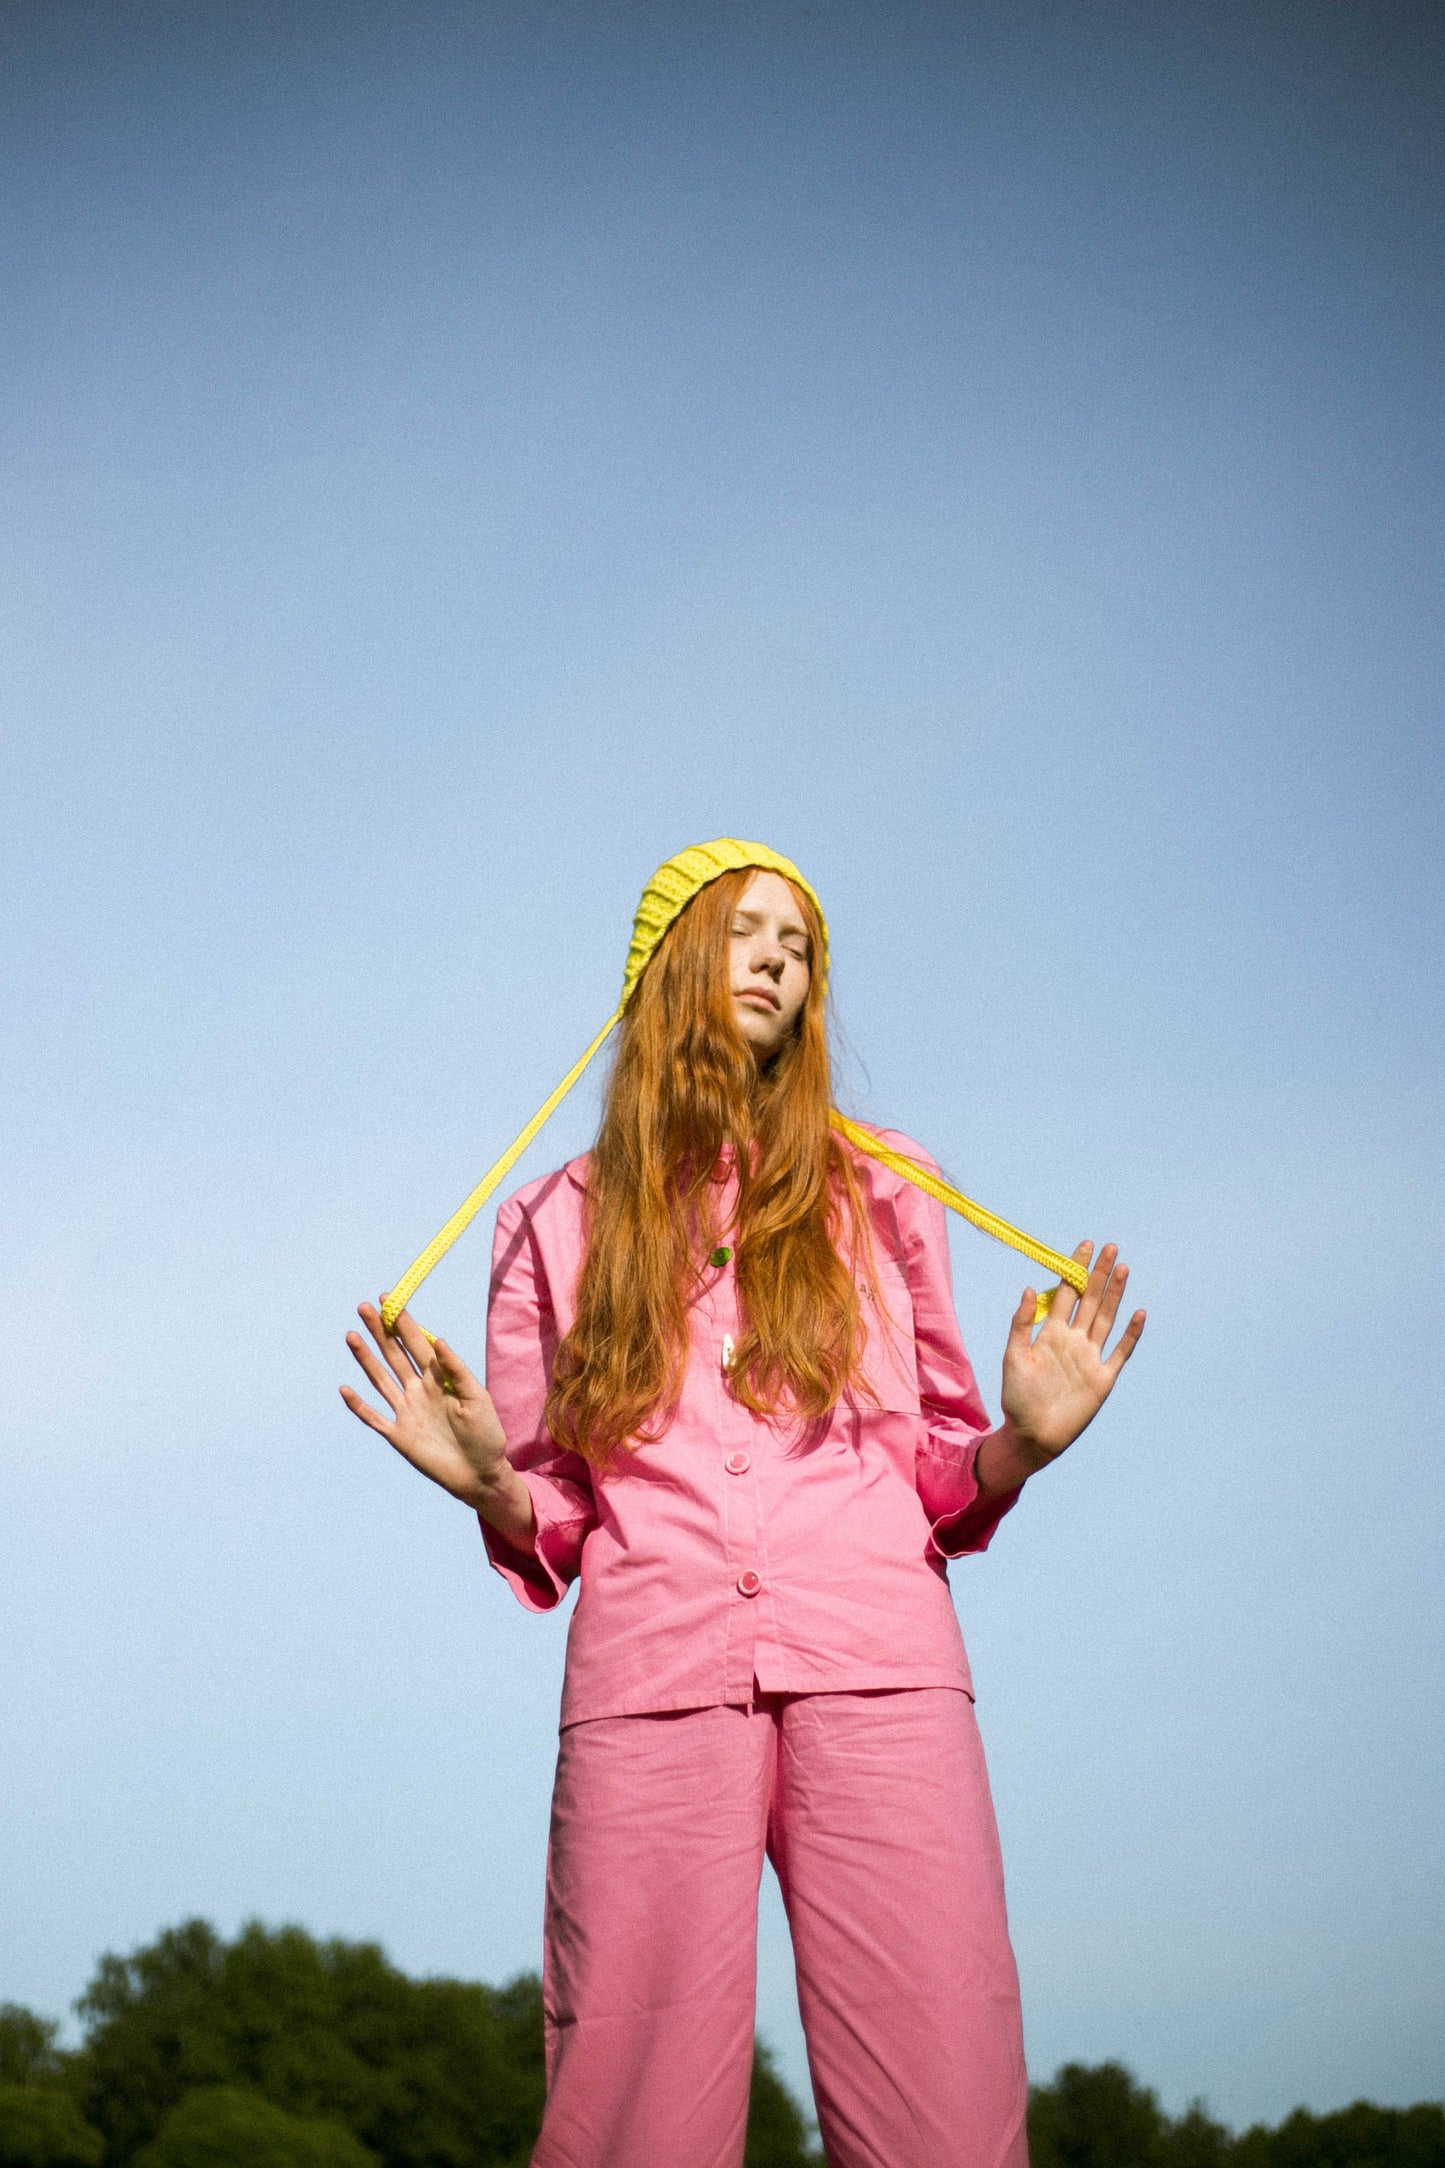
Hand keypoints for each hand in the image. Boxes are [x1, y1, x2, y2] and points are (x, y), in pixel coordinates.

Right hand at [341, 1302, 512, 1511]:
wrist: (481, 1474)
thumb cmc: (486, 1434)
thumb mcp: (478, 1398)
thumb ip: (456, 1370)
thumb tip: (439, 1340)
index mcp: (439, 1378)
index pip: (417, 1343)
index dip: (404, 1322)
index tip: (390, 1299)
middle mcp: (419, 1390)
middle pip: (395, 1354)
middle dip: (380, 1331)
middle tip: (364, 1307)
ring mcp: (407, 1412)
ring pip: (380, 1379)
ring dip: (366, 1358)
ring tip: (351, 1335)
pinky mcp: (399, 1435)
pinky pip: (374, 1417)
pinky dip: (359, 1405)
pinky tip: (345, 1388)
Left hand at [997, 1241, 1144, 1472]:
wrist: (1032, 1436)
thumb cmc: (1017, 1398)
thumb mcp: (1013, 1357)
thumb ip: (1022, 1323)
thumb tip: (1031, 1288)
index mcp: (1051, 1333)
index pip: (1066, 1294)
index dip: (1074, 1270)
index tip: (1084, 1246)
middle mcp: (1073, 1341)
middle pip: (1090, 1300)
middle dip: (1098, 1274)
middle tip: (1109, 1247)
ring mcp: (1090, 1358)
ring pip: (1106, 1319)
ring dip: (1115, 1294)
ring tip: (1122, 1268)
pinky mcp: (1103, 1379)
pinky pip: (1121, 1352)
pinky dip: (1130, 1334)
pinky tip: (1139, 1313)